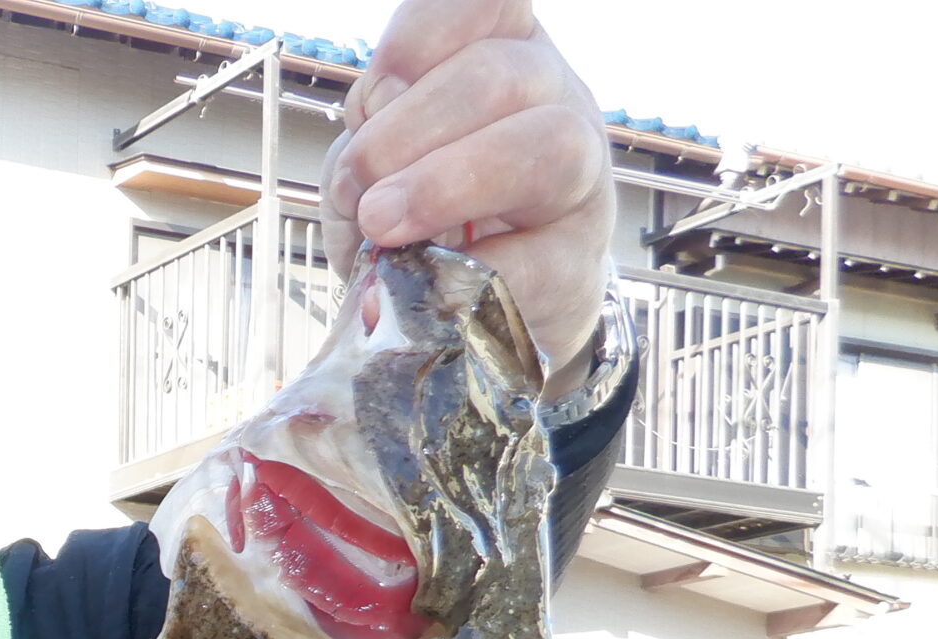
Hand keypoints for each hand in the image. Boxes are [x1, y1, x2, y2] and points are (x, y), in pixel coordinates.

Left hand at [319, 0, 612, 397]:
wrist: (476, 309)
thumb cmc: (423, 216)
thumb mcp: (378, 157)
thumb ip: (369, 131)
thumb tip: (371, 128)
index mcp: (502, 53)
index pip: (487, 1)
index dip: (423, 35)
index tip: (374, 96)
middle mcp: (553, 98)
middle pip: (500, 76)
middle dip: (406, 132)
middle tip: (357, 188)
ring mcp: (580, 179)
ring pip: (546, 148)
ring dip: (443, 186)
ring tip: (382, 226)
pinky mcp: (577, 264)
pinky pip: (534, 262)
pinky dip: (464, 276)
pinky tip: (427, 284)